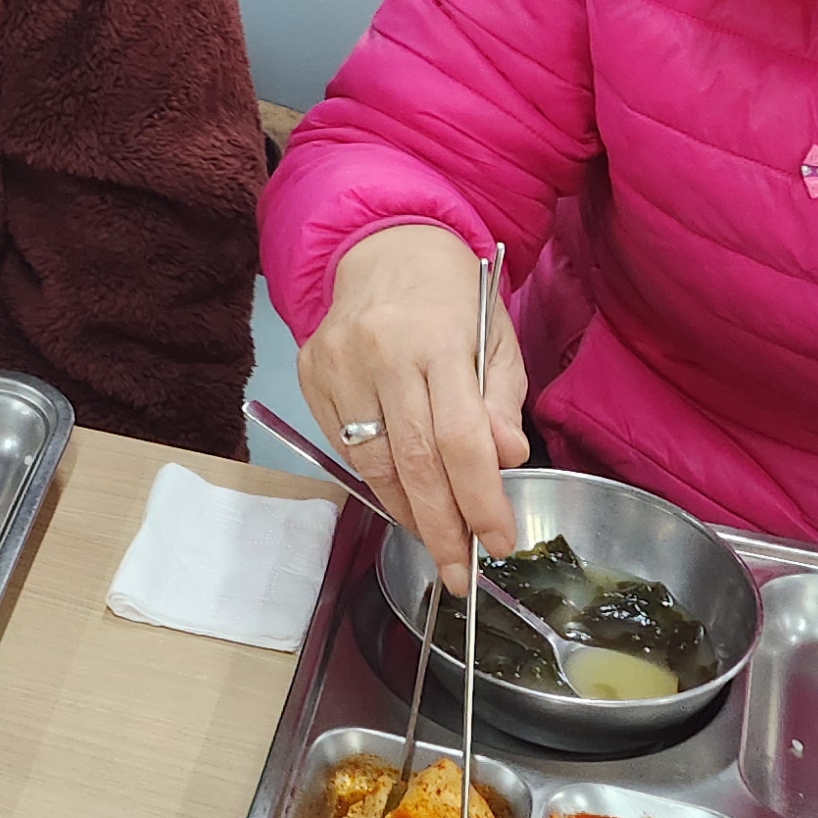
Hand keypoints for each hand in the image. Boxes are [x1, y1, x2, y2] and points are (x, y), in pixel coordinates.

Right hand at [296, 223, 527, 578]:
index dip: (481, 500)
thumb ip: (502, 401)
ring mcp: (338, 362)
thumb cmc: (452, 295)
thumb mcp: (496, 337)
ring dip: (408, 512)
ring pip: (373, 463)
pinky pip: (345, 446)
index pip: (461, 439)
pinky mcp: (310, 371)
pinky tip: (402, 492)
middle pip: (415, 461)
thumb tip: (507, 460)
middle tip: (462, 573)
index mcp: (439, 338)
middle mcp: (382, 351)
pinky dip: (377, 479)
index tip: (498, 543)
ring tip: (436, 540)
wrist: (383, 244)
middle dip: (442, 527)